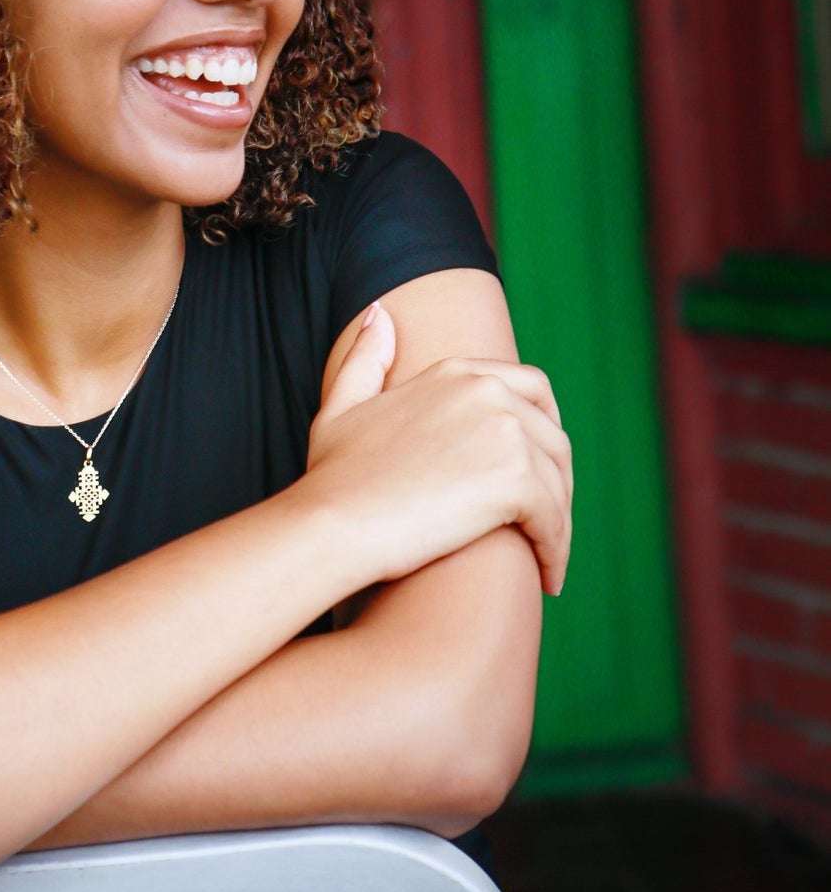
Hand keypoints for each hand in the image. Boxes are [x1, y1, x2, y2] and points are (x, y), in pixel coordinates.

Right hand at [300, 303, 572, 596]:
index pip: (531, 387)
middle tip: (546, 521)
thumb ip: (364, 359)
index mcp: (455, 372)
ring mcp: (505, 432)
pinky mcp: (516, 479)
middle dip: (557, 480)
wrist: (331, 521)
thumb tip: (380, 314)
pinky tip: (547, 577)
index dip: (544, 428)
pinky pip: (555, 520)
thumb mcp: (342, 407)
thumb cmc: (332, 477)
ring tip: (546, 556)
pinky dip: (556, 551)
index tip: (540, 467)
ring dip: (559, 522)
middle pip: (554, 436)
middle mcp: (487, 390)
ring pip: (559, 482)